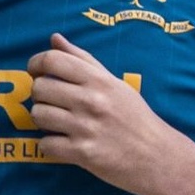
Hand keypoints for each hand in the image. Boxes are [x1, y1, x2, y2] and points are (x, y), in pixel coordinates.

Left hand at [29, 35, 190, 194]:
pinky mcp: (83, 153)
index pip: (52, 60)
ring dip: (44, 121)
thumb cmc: (135, 118)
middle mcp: (91, 101)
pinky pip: (46, 144)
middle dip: (42, 96)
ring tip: (61, 124)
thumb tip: (55, 38)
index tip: (38, 73)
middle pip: (39, 88)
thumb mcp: (115, 84)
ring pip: (38, 115)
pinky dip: (52, 146)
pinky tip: (66, 144)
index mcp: (100, 81)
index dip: (36, 64)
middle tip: (55, 103)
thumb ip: (83, 60)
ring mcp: (86, 127)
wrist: (157, 156)